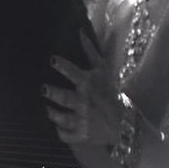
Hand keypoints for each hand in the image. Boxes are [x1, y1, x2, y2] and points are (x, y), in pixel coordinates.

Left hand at [43, 26, 118, 156]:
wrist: (125, 123)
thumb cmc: (111, 93)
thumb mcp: (103, 71)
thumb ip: (90, 52)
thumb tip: (80, 32)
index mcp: (88, 84)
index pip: (73, 72)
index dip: (61, 65)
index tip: (52, 59)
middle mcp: (83, 102)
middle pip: (63, 97)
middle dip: (52, 92)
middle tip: (43, 88)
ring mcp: (81, 120)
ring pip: (59, 117)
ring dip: (51, 112)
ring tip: (46, 107)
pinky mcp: (80, 135)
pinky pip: (64, 134)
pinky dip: (59, 131)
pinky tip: (56, 125)